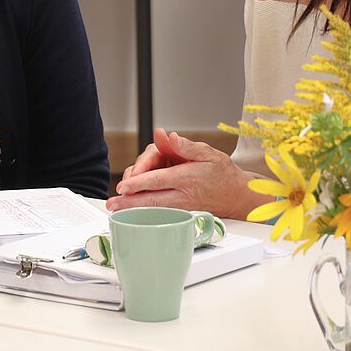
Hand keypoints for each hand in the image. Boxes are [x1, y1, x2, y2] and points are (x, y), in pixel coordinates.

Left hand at [107, 129, 260, 218]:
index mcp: (187, 177)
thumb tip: (166, 136)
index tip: (123, 186)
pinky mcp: (180, 214)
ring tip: (118, 206)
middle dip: (129, 203)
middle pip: (151, 200)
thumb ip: (184, 146)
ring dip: (135, 209)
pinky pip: (160, 211)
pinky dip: (146, 210)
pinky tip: (134, 209)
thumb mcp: (207, 152)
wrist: (238, 196)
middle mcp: (182, 195)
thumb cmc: (222, 173)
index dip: (139, 183)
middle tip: (112, 204)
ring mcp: (181, 207)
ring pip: (153, 208)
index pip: (158, 179)